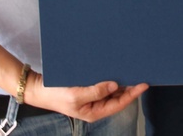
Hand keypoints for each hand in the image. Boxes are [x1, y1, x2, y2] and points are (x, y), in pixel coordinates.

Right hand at [24, 72, 146, 121]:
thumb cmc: (56, 94)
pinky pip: (103, 85)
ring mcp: (92, 98)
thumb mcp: (76, 95)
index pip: (119, 104)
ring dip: (121, 82)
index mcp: (94, 112)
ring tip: (132, 71)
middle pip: (118, 98)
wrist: (38, 88)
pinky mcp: (87, 89)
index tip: (144, 84)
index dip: (133, 94)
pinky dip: (111, 78)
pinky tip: (116, 69)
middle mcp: (95, 106)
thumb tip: (115, 86)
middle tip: (142, 74)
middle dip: (130, 88)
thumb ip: (96, 92)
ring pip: (112, 91)